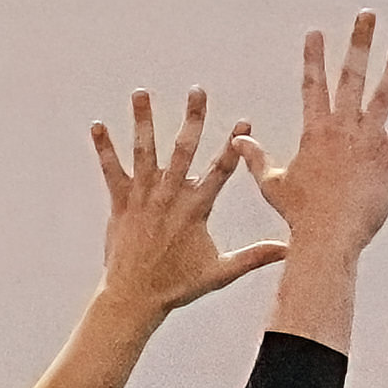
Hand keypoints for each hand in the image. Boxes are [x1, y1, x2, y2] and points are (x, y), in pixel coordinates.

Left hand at [89, 86, 284, 321]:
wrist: (135, 296)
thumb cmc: (178, 285)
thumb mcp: (221, 271)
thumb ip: (254, 256)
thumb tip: (289, 250)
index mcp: (197, 210)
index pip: (221, 170)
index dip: (233, 145)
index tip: (244, 123)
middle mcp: (171, 197)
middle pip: (184, 150)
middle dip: (193, 118)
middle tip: (198, 91)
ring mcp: (144, 197)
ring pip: (145, 151)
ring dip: (143, 120)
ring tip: (141, 92)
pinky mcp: (121, 203)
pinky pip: (112, 170)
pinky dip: (105, 148)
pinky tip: (98, 125)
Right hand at [234, 12, 387, 263]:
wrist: (328, 236)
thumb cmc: (300, 215)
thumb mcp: (273, 184)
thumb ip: (256, 159)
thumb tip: (238, 141)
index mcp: (314, 130)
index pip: (313, 85)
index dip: (314, 57)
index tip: (315, 32)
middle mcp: (342, 128)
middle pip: (351, 76)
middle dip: (359, 43)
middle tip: (367, 15)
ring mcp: (368, 140)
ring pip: (383, 93)